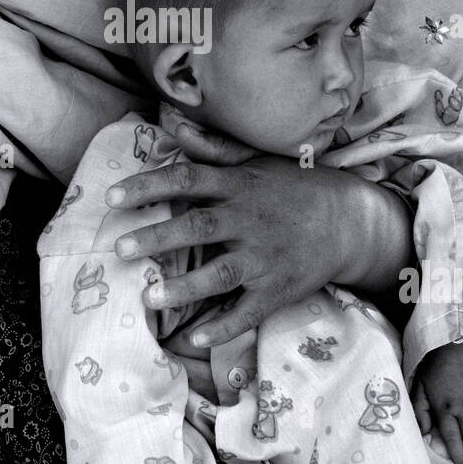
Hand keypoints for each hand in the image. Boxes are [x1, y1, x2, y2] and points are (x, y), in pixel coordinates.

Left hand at [105, 121, 412, 345]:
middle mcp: (249, 221)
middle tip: (119, 249)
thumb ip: (213, 148)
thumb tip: (172, 124)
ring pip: (220, 274)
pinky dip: (224, 328)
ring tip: (148, 297)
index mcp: (239, 186)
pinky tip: (196, 339)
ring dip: (184, 287)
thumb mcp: (257, 162)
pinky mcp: (278, 290)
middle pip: (198, 226)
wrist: (350, 222)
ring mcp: (264, 258)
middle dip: (157, 237)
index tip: (112, 197)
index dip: (149, 186)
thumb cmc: (294, 189)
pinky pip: (248, 313)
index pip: (187, 179)